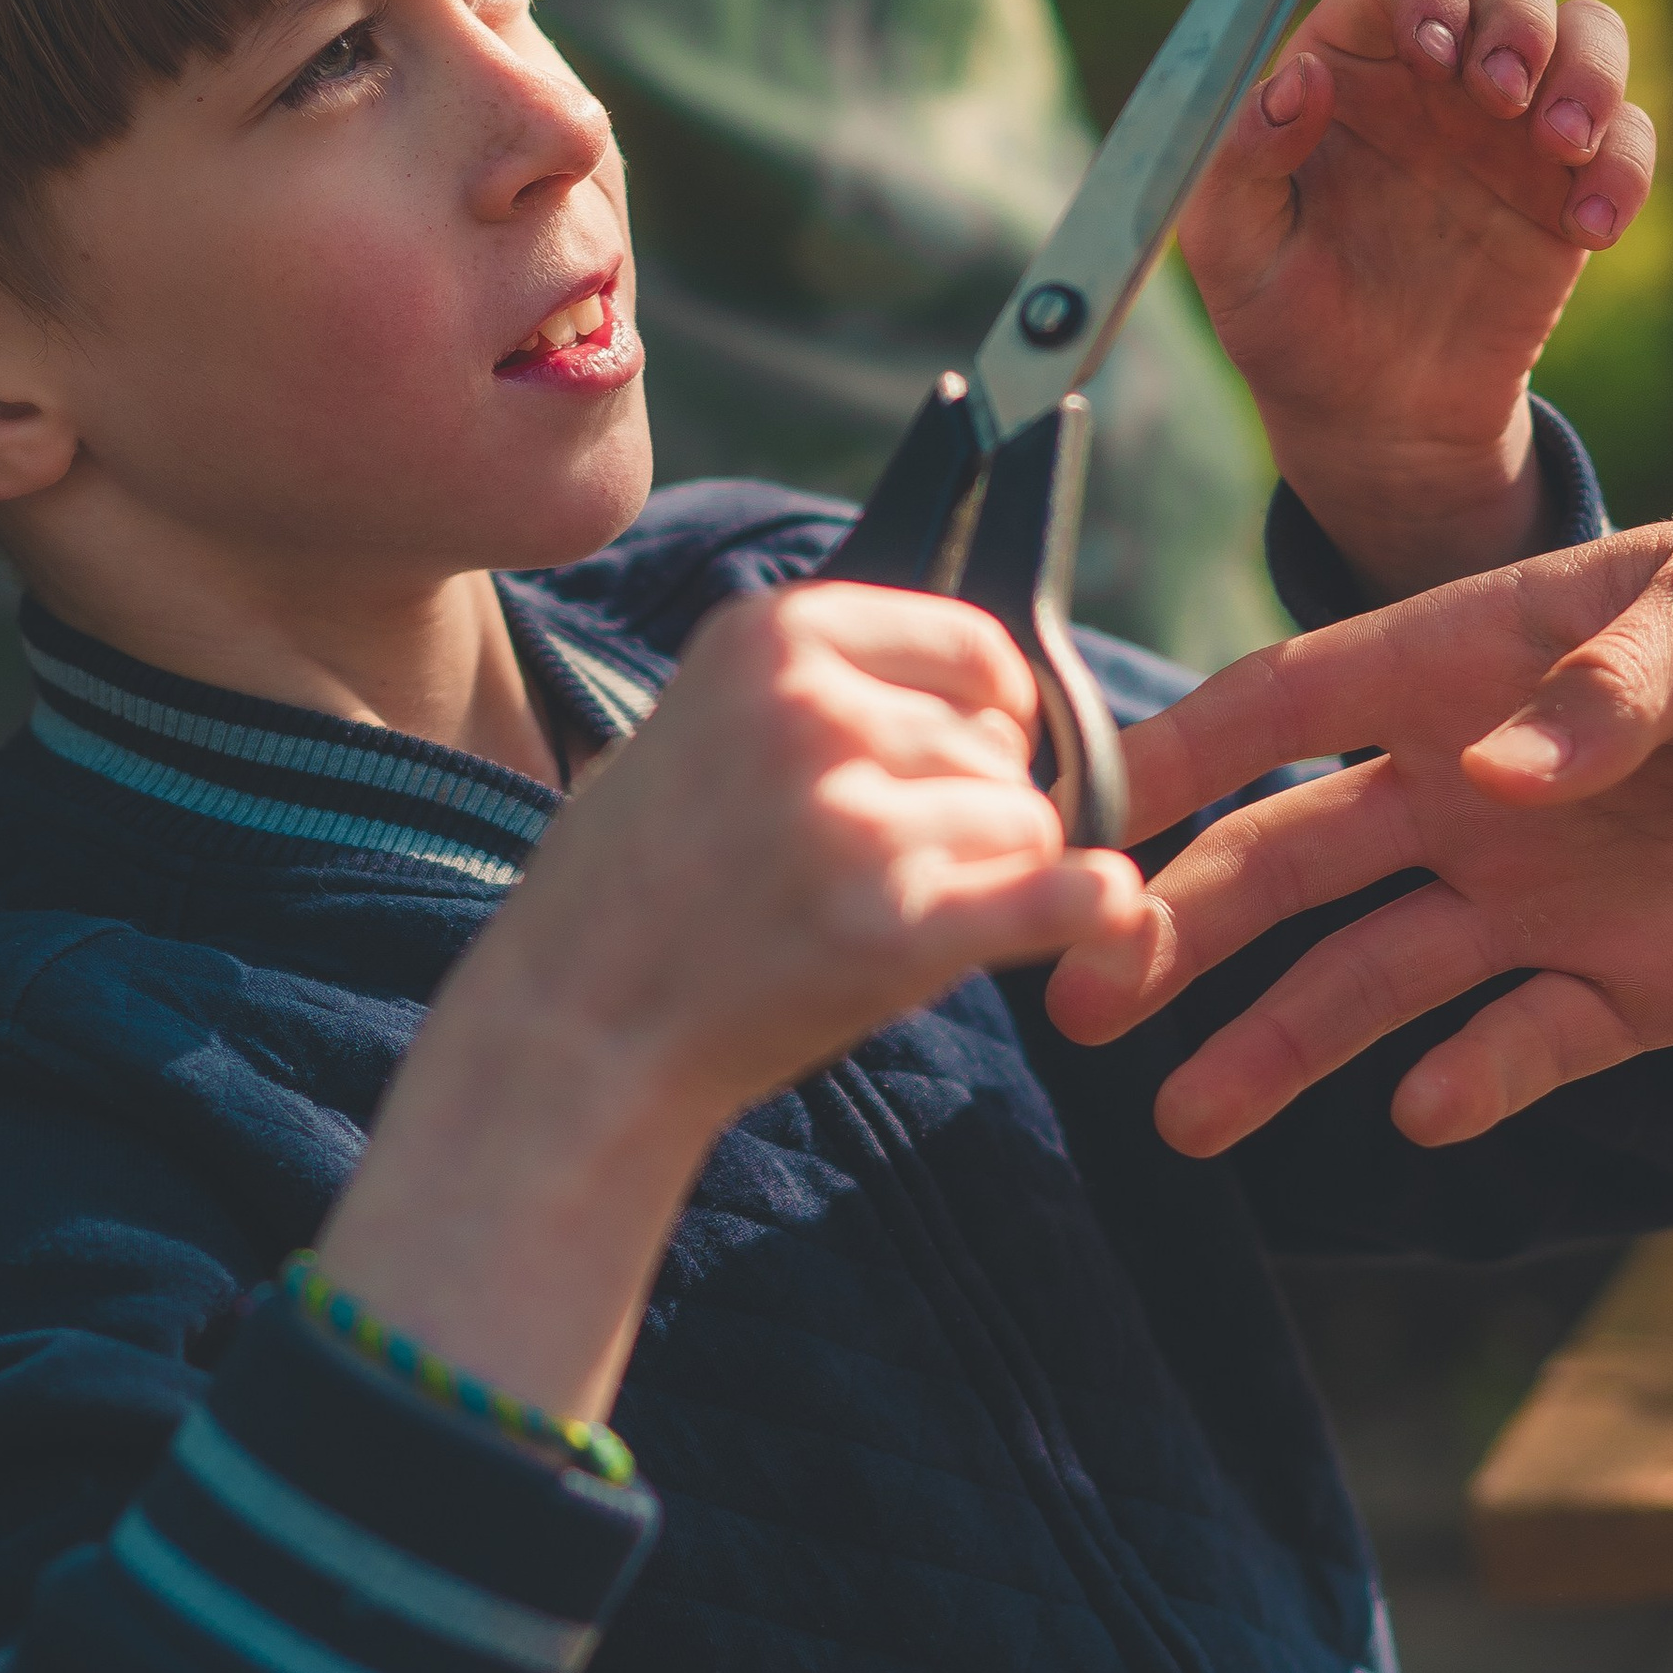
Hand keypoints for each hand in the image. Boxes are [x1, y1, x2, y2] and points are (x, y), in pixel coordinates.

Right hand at [320, 585, 1146, 1414]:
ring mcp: (852, 821)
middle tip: (887, 870)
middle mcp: (815, 712)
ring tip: (885, 917)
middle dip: (975, 807)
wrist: (572, 1035)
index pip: (973, 644)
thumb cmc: (633, 890)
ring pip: (1025, 824)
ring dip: (990, 876)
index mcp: (770, 638)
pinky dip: (1088, 908)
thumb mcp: (698, 725)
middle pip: (1000, 745)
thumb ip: (822, 691)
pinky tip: (1099, 914)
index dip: (993, 710)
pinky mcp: (890, 929)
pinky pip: (1052, 896)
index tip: (975, 753)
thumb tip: (990, 694)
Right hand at [1045, 497, 1672, 1155]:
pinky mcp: (1631, 989)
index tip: (1072, 815)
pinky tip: (1421, 1111)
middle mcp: (1476, 791)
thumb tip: (1498, 779)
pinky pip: (1522, 1045)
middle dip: (1179, 929)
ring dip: (1276, 1045)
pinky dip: (1471, 1081)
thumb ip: (1611, 684)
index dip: (1174, 758)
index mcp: (1472, 666)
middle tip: (1086, 994)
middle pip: (1292, 864)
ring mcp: (1544, 898)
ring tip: (1184, 1119)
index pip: (1286, 707)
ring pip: (1371, 980)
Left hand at [1178, 0, 1654, 596]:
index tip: (1431, 52)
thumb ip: (1243, 161)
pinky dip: (1625, 167)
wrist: (1371, 418)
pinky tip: (1591, 231)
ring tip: (1563, 146)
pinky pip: (1628, 139)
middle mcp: (1439, 76)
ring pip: (1589, 34)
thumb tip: (1297, 80)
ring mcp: (1513, 125)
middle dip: (1521, 21)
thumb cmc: (1286, 323)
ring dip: (1591, 71)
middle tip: (1502, 97)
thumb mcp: (1232, 253)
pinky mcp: (1569, 187)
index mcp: (1350, 64)